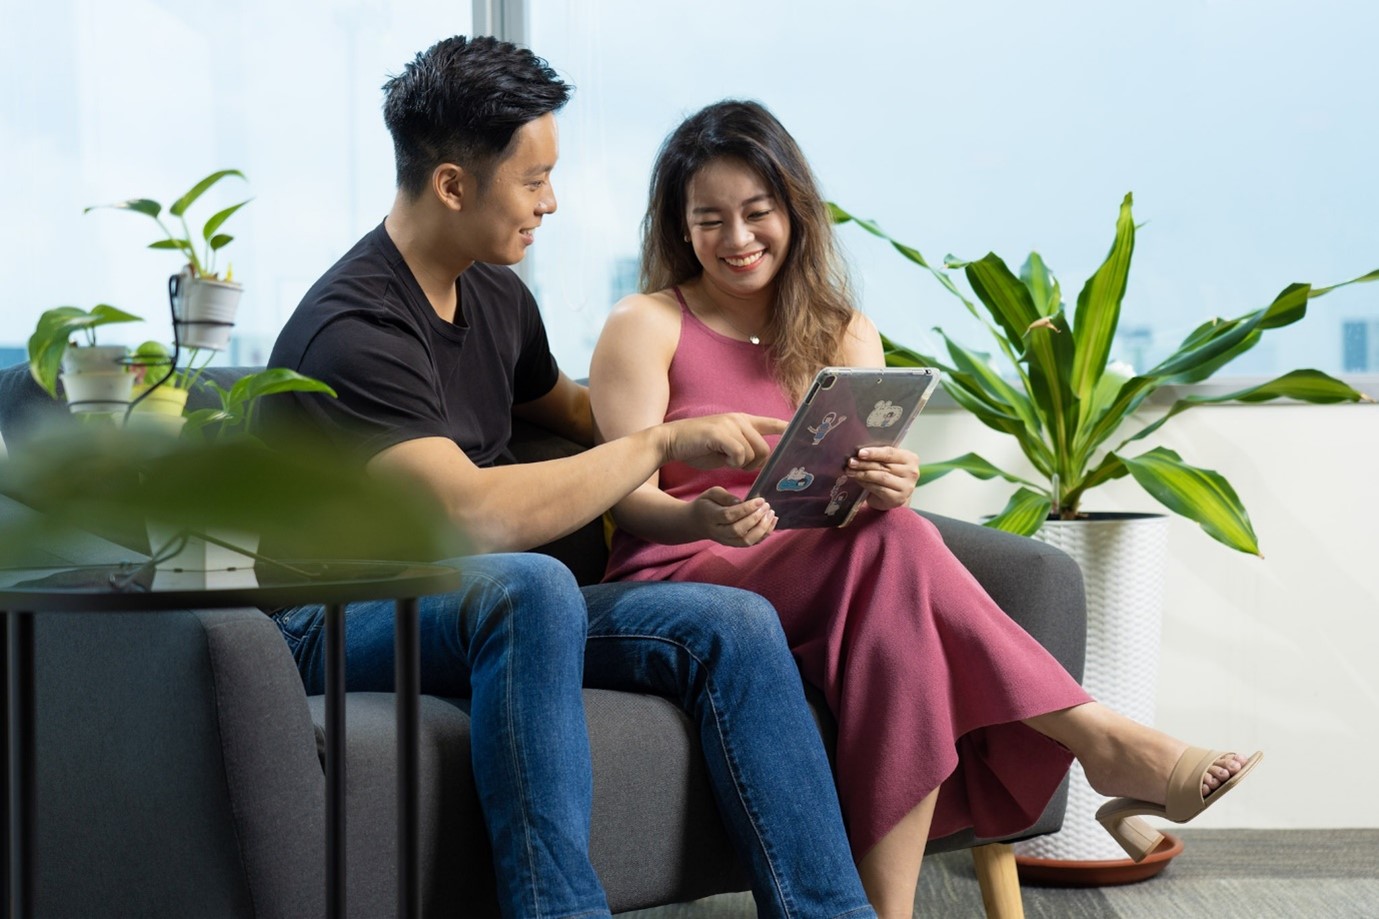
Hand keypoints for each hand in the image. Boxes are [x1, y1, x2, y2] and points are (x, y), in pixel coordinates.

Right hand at [662, 413, 787, 470]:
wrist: (671, 440)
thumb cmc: (697, 447)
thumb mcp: (725, 448)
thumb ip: (744, 450)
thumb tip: (761, 460)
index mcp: (742, 421)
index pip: (771, 423)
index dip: (787, 429)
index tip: (802, 432)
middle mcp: (739, 420)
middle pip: (765, 448)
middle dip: (755, 463)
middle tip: (736, 464)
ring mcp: (730, 424)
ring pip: (753, 453)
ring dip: (741, 463)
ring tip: (723, 457)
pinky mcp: (721, 433)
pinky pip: (740, 453)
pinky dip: (733, 462)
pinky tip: (720, 457)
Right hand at [689, 487, 776, 546]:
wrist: (695, 523)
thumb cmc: (706, 504)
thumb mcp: (711, 493)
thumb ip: (725, 496)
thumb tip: (740, 502)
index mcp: (710, 516)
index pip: (729, 515)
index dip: (746, 509)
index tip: (760, 500)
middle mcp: (718, 532)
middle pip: (738, 530)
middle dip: (756, 519)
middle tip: (767, 506)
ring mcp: (726, 540)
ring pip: (746, 541)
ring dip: (762, 529)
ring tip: (772, 515)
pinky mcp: (733, 544)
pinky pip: (750, 544)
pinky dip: (764, 535)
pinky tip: (772, 523)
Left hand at [847, 445, 919, 510]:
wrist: (894, 496)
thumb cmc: (890, 475)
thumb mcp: (888, 462)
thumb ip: (878, 456)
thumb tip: (859, 452)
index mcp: (910, 458)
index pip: (890, 453)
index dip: (874, 452)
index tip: (860, 453)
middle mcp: (911, 472)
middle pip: (883, 465)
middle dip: (864, 463)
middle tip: (851, 462)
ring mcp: (906, 487)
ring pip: (880, 477)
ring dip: (862, 474)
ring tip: (850, 471)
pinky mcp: (898, 498)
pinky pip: (878, 488)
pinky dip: (866, 484)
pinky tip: (858, 480)